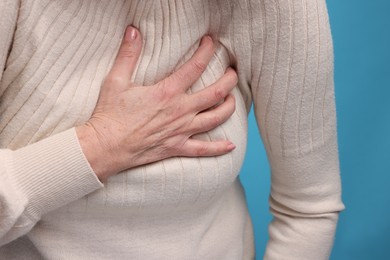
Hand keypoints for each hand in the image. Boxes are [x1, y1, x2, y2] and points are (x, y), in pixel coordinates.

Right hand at [76, 26, 236, 181]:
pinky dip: (218, 148)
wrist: (105, 147)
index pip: (196, 66)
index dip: (207, 51)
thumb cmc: (110, 115)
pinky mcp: (177, 147)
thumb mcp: (116, 80)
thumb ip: (128, 54)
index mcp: (168, 92)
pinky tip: (230, 146)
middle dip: (229, 80)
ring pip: (216, 118)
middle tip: (233, 72)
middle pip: (215, 93)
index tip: (212, 43)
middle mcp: (180, 111)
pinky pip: (203, 150)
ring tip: (233, 99)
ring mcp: (181, 131)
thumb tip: (133, 31)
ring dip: (229, 107)